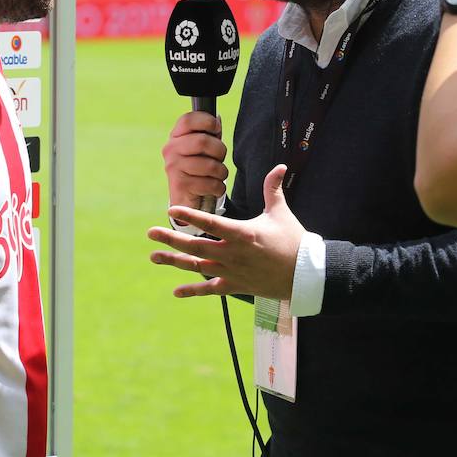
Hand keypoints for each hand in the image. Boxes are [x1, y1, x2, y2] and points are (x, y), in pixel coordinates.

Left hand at [147, 164, 303, 299]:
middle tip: (150, 233)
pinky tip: (176, 291)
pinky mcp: (236, 286)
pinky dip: (193, 291)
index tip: (171, 209)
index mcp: (242, 234)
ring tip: (154, 256)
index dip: (190, 215)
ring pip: (197, 267)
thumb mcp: (281, 212)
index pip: (210, 223)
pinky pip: (211, 290)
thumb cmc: (293, 241)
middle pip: (196, 246)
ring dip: (174, 262)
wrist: (305, 275)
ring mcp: (232, 272)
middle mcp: (233, 254)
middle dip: (171, 238)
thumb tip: (279, 165)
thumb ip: (273, 189)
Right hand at [162, 111, 228, 209]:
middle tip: (220, 159)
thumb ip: (208, 134)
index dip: (207, 121)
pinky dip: (218, 188)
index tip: (216, 128)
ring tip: (217, 176)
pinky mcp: (180, 184)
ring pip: (210, 165)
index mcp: (175, 137)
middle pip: (202, 141)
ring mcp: (173, 167)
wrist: (186, 201)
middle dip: (219, 151)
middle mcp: (170, 149)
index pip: (188, 120)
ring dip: (221, 172)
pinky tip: (212, 188)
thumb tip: (217, 118)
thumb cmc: (198, 171)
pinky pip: (210, 183)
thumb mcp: (202, 150)